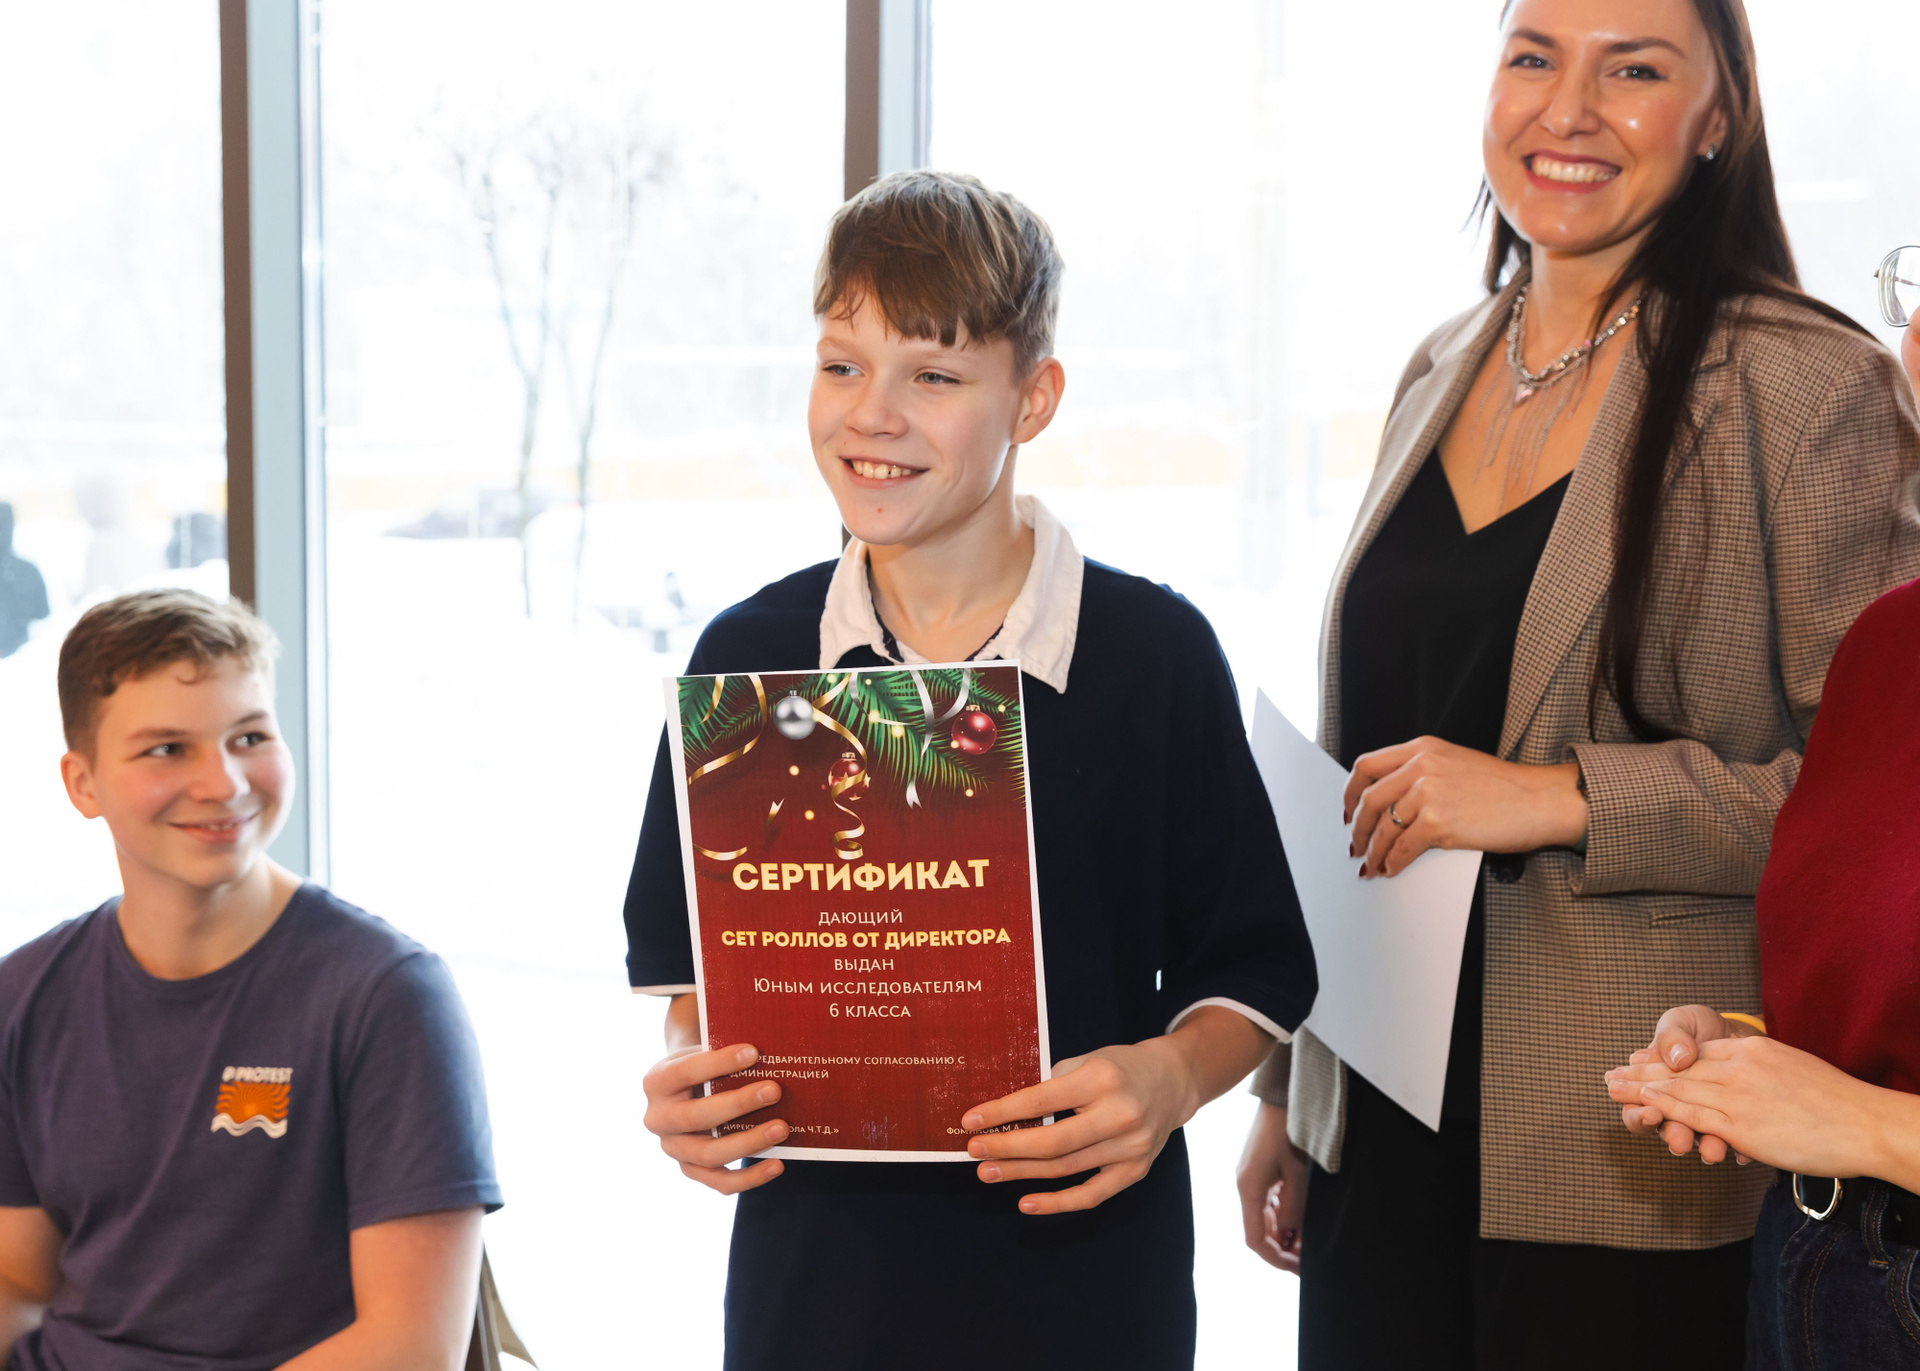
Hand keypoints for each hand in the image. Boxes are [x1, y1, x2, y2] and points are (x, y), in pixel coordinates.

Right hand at [642, 1041, 789, 1194]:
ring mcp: (673, 1149)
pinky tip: (777, 1165)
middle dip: (738, 1104)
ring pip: (709, 1154)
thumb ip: (723, 1051)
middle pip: (696, 1116)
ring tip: (782, 1128)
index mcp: (657, 1082)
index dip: (719, 1063)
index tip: (753, 1053)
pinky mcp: (690, 1170)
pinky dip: (750, 1177)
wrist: (685, 1091)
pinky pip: (720, 1182)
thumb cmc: (703, 1067)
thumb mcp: (703, 1052)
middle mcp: (658, 1119)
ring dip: (748, 1142)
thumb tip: (766, 1055)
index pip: (686, 1072)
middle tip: (774, 1091)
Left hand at [961, 1036, 1202, 1215]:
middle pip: (1052, 1142)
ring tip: (989, 1172)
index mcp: (1102, 1079)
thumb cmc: (1119, 1068)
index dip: (1002, 1113)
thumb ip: (1051, 1084)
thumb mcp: (1086, 1059)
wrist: (1172, 1082)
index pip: (1040, 1101)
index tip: (970, 1121)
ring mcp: (1131, 1147)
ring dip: (1021, 1174)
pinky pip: (1091, 1194)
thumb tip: (1006, 1114)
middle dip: (1007, 1148)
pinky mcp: (1136, 1170)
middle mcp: (1119, 1115)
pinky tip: (1027, 1203)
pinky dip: (1057, 1203)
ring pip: (1065, 1169)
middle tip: (973, 1150)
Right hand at [1236, 1102, 1307, 1272]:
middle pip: (1259, 1229)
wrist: (1283, 1094)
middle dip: (1283, 1247)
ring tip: (1308, 1239)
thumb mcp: (1298, 1173)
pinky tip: (1300, 1216)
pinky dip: (1282, 1213)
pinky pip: (1268, 1200)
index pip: (1255, 1239)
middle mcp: (1245, 1185)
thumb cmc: (1290, 1129)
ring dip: (1284, 1231)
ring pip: (1264, 1216)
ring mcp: (1250, 1176)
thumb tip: (1288, 1235)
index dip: (1275, 1258)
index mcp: (1248, 1188)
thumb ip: (1293, 1209)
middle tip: (1309, 1257)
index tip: (1298, 1268)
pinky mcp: (1259, 1167)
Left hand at [1343, 737, 1586, 877]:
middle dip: (1357, 827)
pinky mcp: (1439, 822)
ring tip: (1371, 865)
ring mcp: (1428, 794)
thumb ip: (1422, 773)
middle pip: (1369, 799)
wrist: (1540, 800)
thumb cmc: (1505, 787)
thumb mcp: (1456, 763)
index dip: (1350, 792)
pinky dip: (1392, 862)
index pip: (1367, 766)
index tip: (1348, 811)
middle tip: (1355, 846)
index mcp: (1422, 749)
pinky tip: (1391, 869)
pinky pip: (1402, 848)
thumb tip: (1392, 804)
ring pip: (1383, 827)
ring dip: (1372, 851)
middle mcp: (1421, 766)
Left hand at [1606, 1035, 1903, 1178]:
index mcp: (1752, 1049)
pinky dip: (1665, 1106)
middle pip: (1679, 1067)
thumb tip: (1739, 1071)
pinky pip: (1695, 1112)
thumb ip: (1758, 1067)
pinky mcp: (1742, 1124)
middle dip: (1640, 1071)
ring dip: (1641, 1088)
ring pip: (1679, 1088)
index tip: (1634, 1060)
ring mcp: (1739, 1094)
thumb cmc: (1834, 1101)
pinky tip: (1645, 1102)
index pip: (1696, 1052)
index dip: (1661, 1058)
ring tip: (1612, 1087)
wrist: (1865, 1122)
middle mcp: (1740, 1066)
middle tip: (1608, 1074)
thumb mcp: (1788, 1066)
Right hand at [1612, 1004, 1744, 1159]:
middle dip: (1673, 1135)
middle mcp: (1675, 1108)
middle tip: (1678, 1140)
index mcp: (1652, 1086)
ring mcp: (1705, 1117)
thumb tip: (1678, 1060)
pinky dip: (1741, 1146)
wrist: (1737, 1031)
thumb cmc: (1700, 1028)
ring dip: (1706, 1146)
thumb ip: (1672, 1036)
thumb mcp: (1681, 1021)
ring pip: (1701, 1140)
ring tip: (1713, 1151)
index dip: (1638, 1115)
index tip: (1650, 1113)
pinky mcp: (1734, 1121)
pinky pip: (1736, 1140)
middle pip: (1667, 1131)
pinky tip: (1745, 1152)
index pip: (1635, 1109)